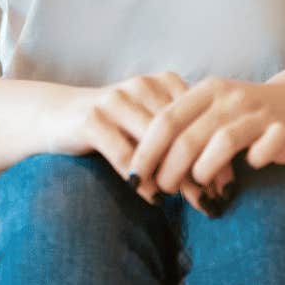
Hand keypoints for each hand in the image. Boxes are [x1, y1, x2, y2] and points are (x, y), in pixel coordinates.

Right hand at [38, 71, 215, 212]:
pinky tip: (154, 198)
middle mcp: (142, 86)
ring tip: (191, 202)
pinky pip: (124, 154)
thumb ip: (180, 139)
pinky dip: (142, 179)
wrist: (55, 116)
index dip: (217, 151)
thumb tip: (220, 178)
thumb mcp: (149, 125)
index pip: (200, 117)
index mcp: (163, 83)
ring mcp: (116, 101)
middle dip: (200, 167)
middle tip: (215, 198)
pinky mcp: (92, 120)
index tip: (230, 185)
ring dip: (175, 176)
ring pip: (156, 143)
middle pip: (181, 132)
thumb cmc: (113, 127)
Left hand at [133, 77, 284, 207]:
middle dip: (169, 170)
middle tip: (161, 190)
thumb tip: (141, 167)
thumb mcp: (212, 111)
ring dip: (202, 171)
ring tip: (196, 186)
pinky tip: (247, 169)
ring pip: (222, 143)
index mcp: (208, 91)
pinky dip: (251, 162)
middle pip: (189, 137)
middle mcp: (232, 98)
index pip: (166, 119)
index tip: (134, 176)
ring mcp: (260, 114)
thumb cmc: (245, 114)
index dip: (146, 150)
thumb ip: (182, 130)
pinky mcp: (284, 131)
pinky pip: (262, 151)